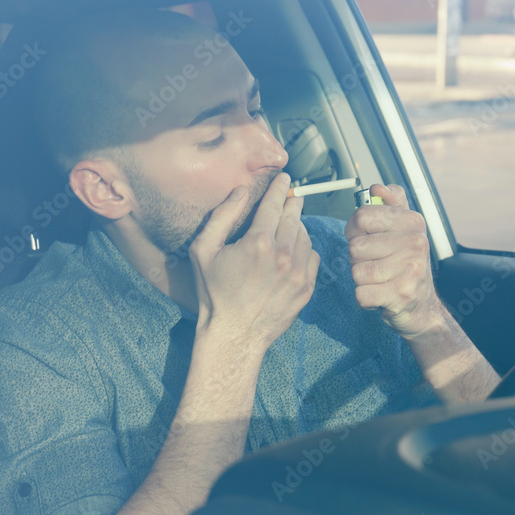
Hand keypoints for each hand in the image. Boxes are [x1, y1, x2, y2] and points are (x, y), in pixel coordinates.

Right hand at [188, 172, 320, 353]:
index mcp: (258, 243)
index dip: (279, 188)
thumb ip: (221, 216)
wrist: (233, 335)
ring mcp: (297, 273)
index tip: (285, 179)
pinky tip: (291, 251)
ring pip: (304, 236)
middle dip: (292, 203)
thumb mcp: (203, 251)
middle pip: (293, 217)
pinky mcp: (305, 288)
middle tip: (291, 196)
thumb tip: (240, 192)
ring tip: (287, 226)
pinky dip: (304, 250)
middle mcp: (283, 255)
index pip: (274, 204)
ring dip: (297, 227)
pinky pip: (311, 257)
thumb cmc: (214, 294)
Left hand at [345, 183, 443, 340]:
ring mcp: (411, 269)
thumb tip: (377, 188)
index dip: (354, 230)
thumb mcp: (402, 229)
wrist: (421, 307)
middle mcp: (417, 243)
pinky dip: (365, 299)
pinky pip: (361, 294)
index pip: (362, 216)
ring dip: (362, 280)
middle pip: (356, 247)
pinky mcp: (401, 295)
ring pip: (356, 271)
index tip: (366, 238)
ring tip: (380, 280)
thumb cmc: (404, 265)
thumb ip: (391, 203)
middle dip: (358, 260)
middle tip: (378, 264)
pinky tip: (380, 296)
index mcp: (413, 222)